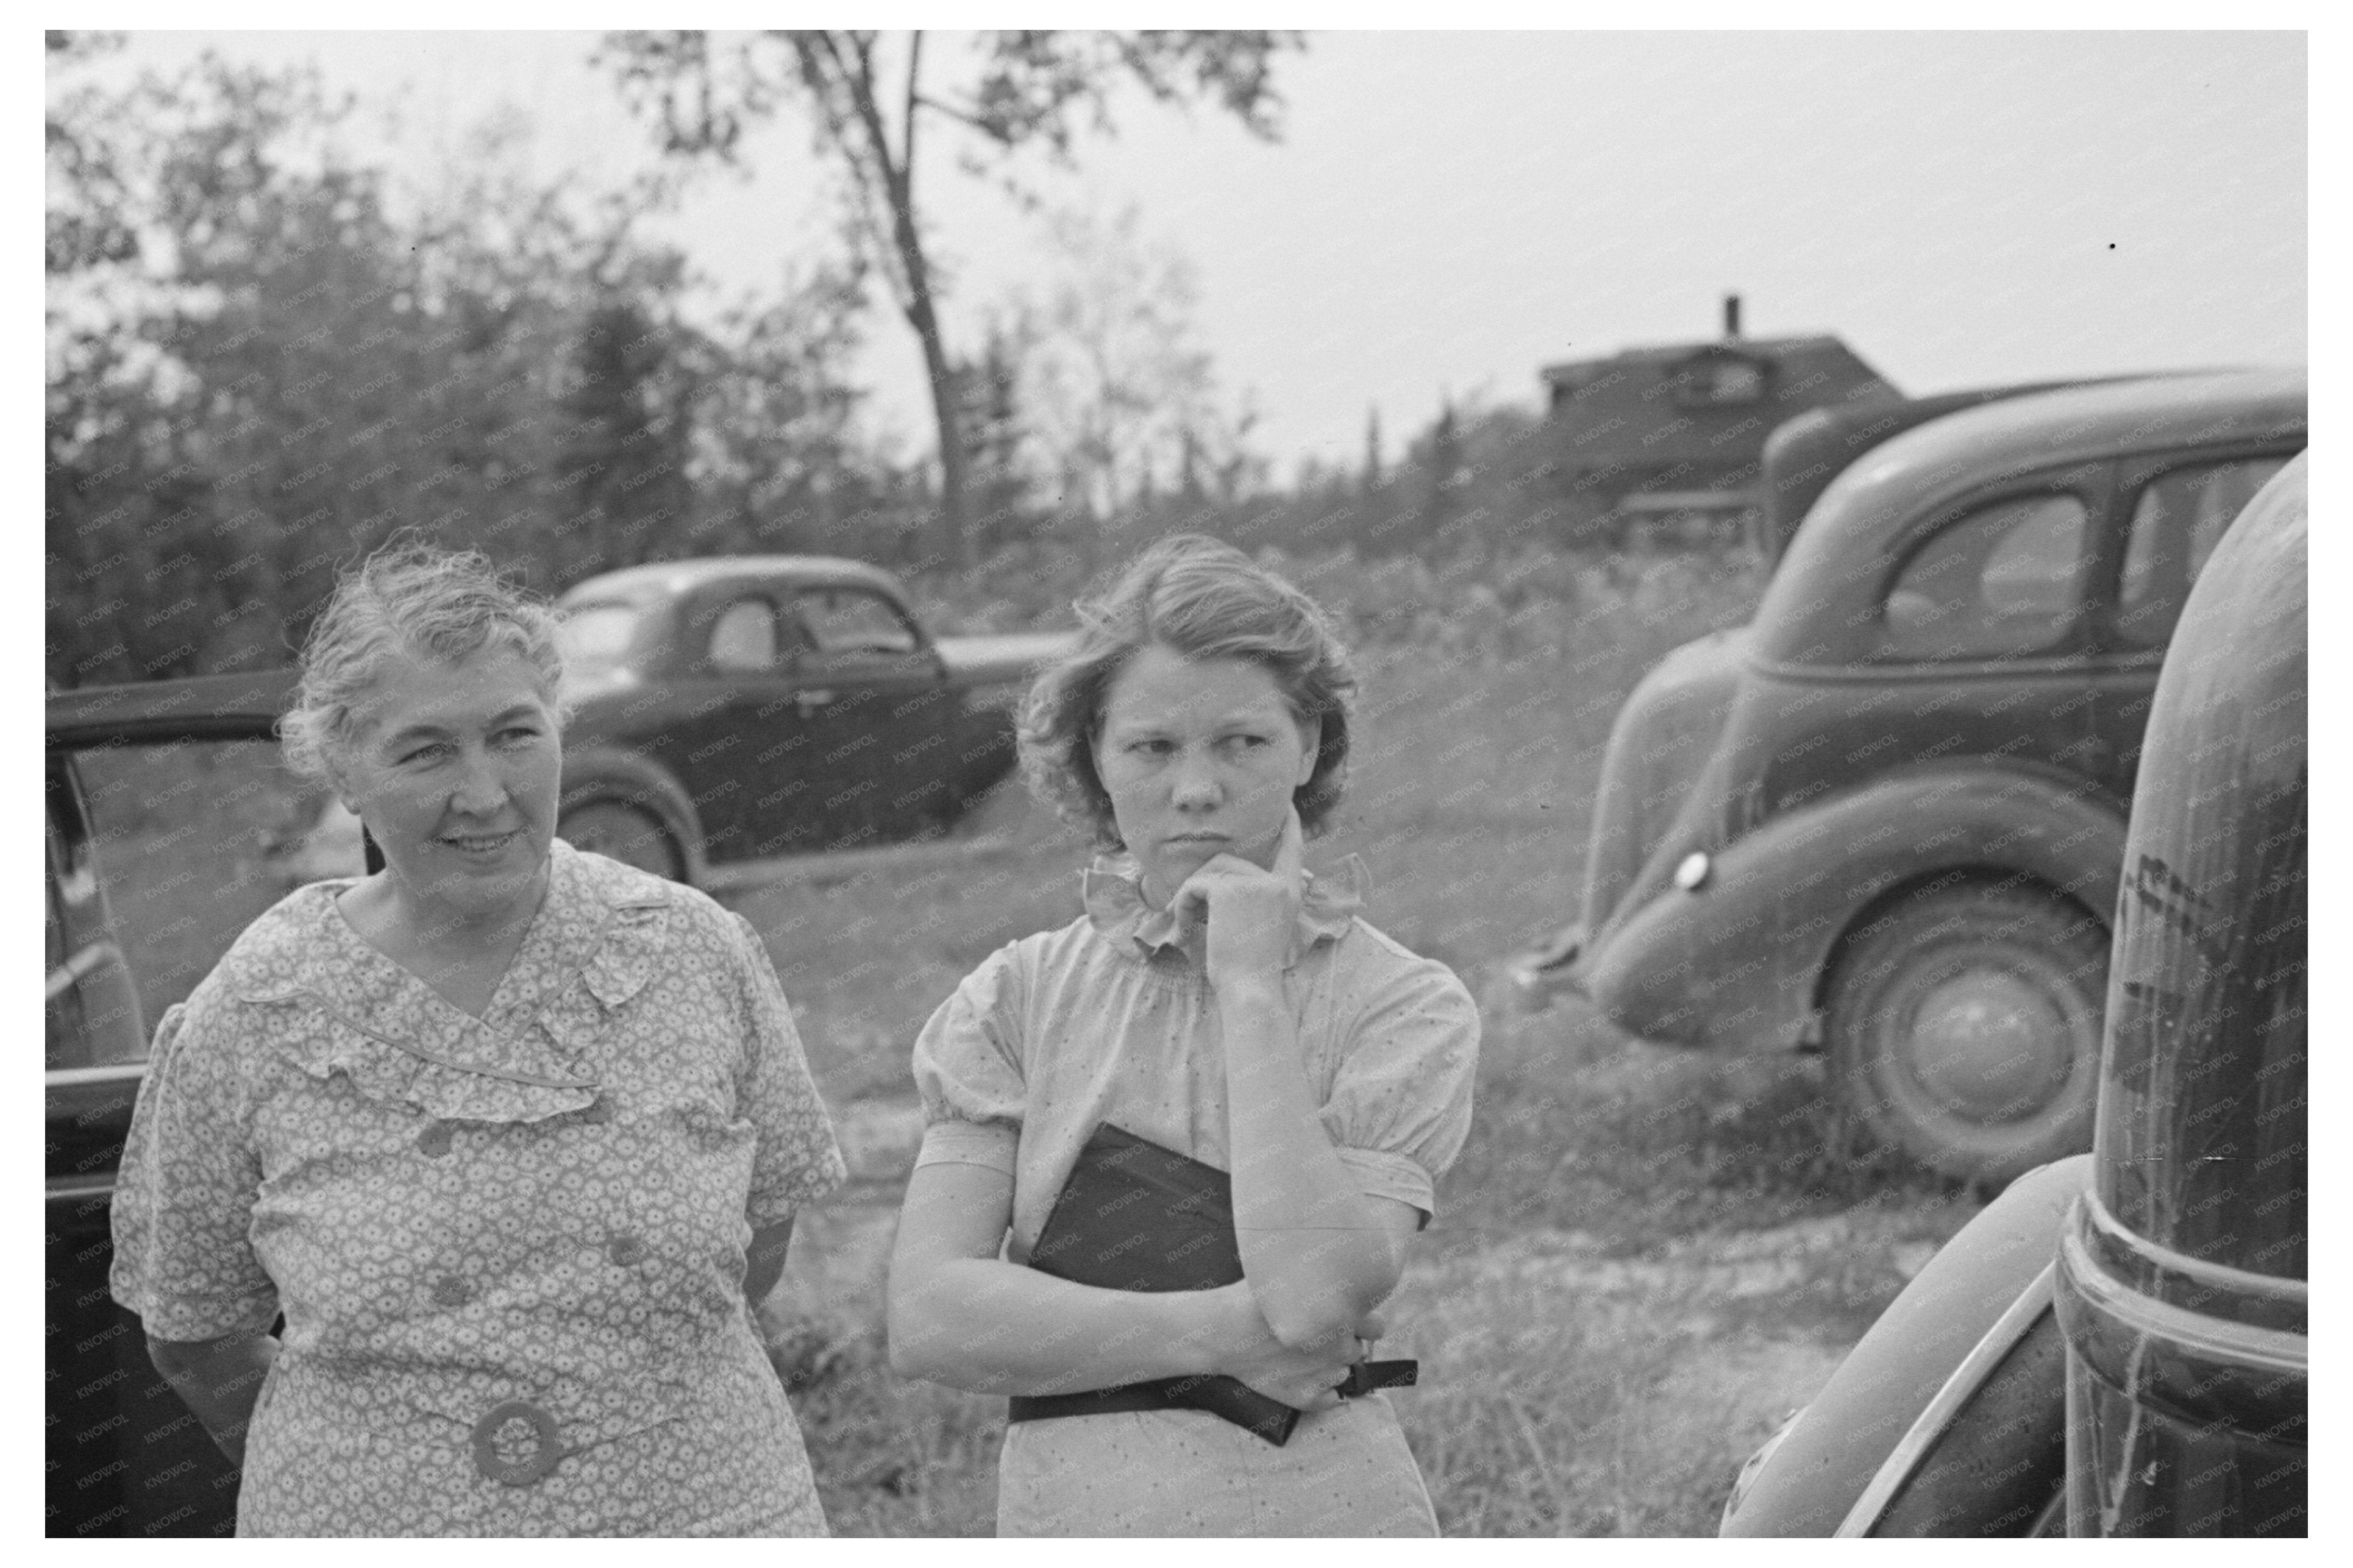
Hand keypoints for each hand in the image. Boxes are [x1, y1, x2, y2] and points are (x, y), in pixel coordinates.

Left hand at [1171, 809, 1305, 987]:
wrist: (1250, 989)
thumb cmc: (1249, 969)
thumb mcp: (1261, 928)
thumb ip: (1254, 899)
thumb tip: (1222, 879)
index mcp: (1290, 893)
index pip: (1293, 851)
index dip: (1291, 827)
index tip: (1288, 808)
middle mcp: (1278, 883)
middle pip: (1229, 862)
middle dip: (1203, 885)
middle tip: (1188, 915)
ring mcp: (1256, 883)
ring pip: (1209, 872)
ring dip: (1189, 897)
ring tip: (1186, 925)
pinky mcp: (1230, 889)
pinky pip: (1196, 884)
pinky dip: (1182, 904)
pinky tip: (1184, 927)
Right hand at [1210, 1283, 1382, 1412]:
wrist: (1220, 1331)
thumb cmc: (1252, 1300)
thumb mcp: (1292, 1281)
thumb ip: (1325, 1290)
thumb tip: (1346, 1295)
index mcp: (1341, 1316)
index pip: (1377, 1326)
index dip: (1362, 1324)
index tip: (1349, 1323)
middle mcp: (1339, 1347)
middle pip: (1358, 1351)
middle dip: (1342, 1345)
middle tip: (1315, 1338)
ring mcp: (1324, 1374)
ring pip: (1342, 1374)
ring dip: (1329, 1367)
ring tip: (1297, 1355)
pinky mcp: (1307, 1398)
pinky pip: (1331, 1400)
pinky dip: (1320, 1391)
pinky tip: (1297, 1376)